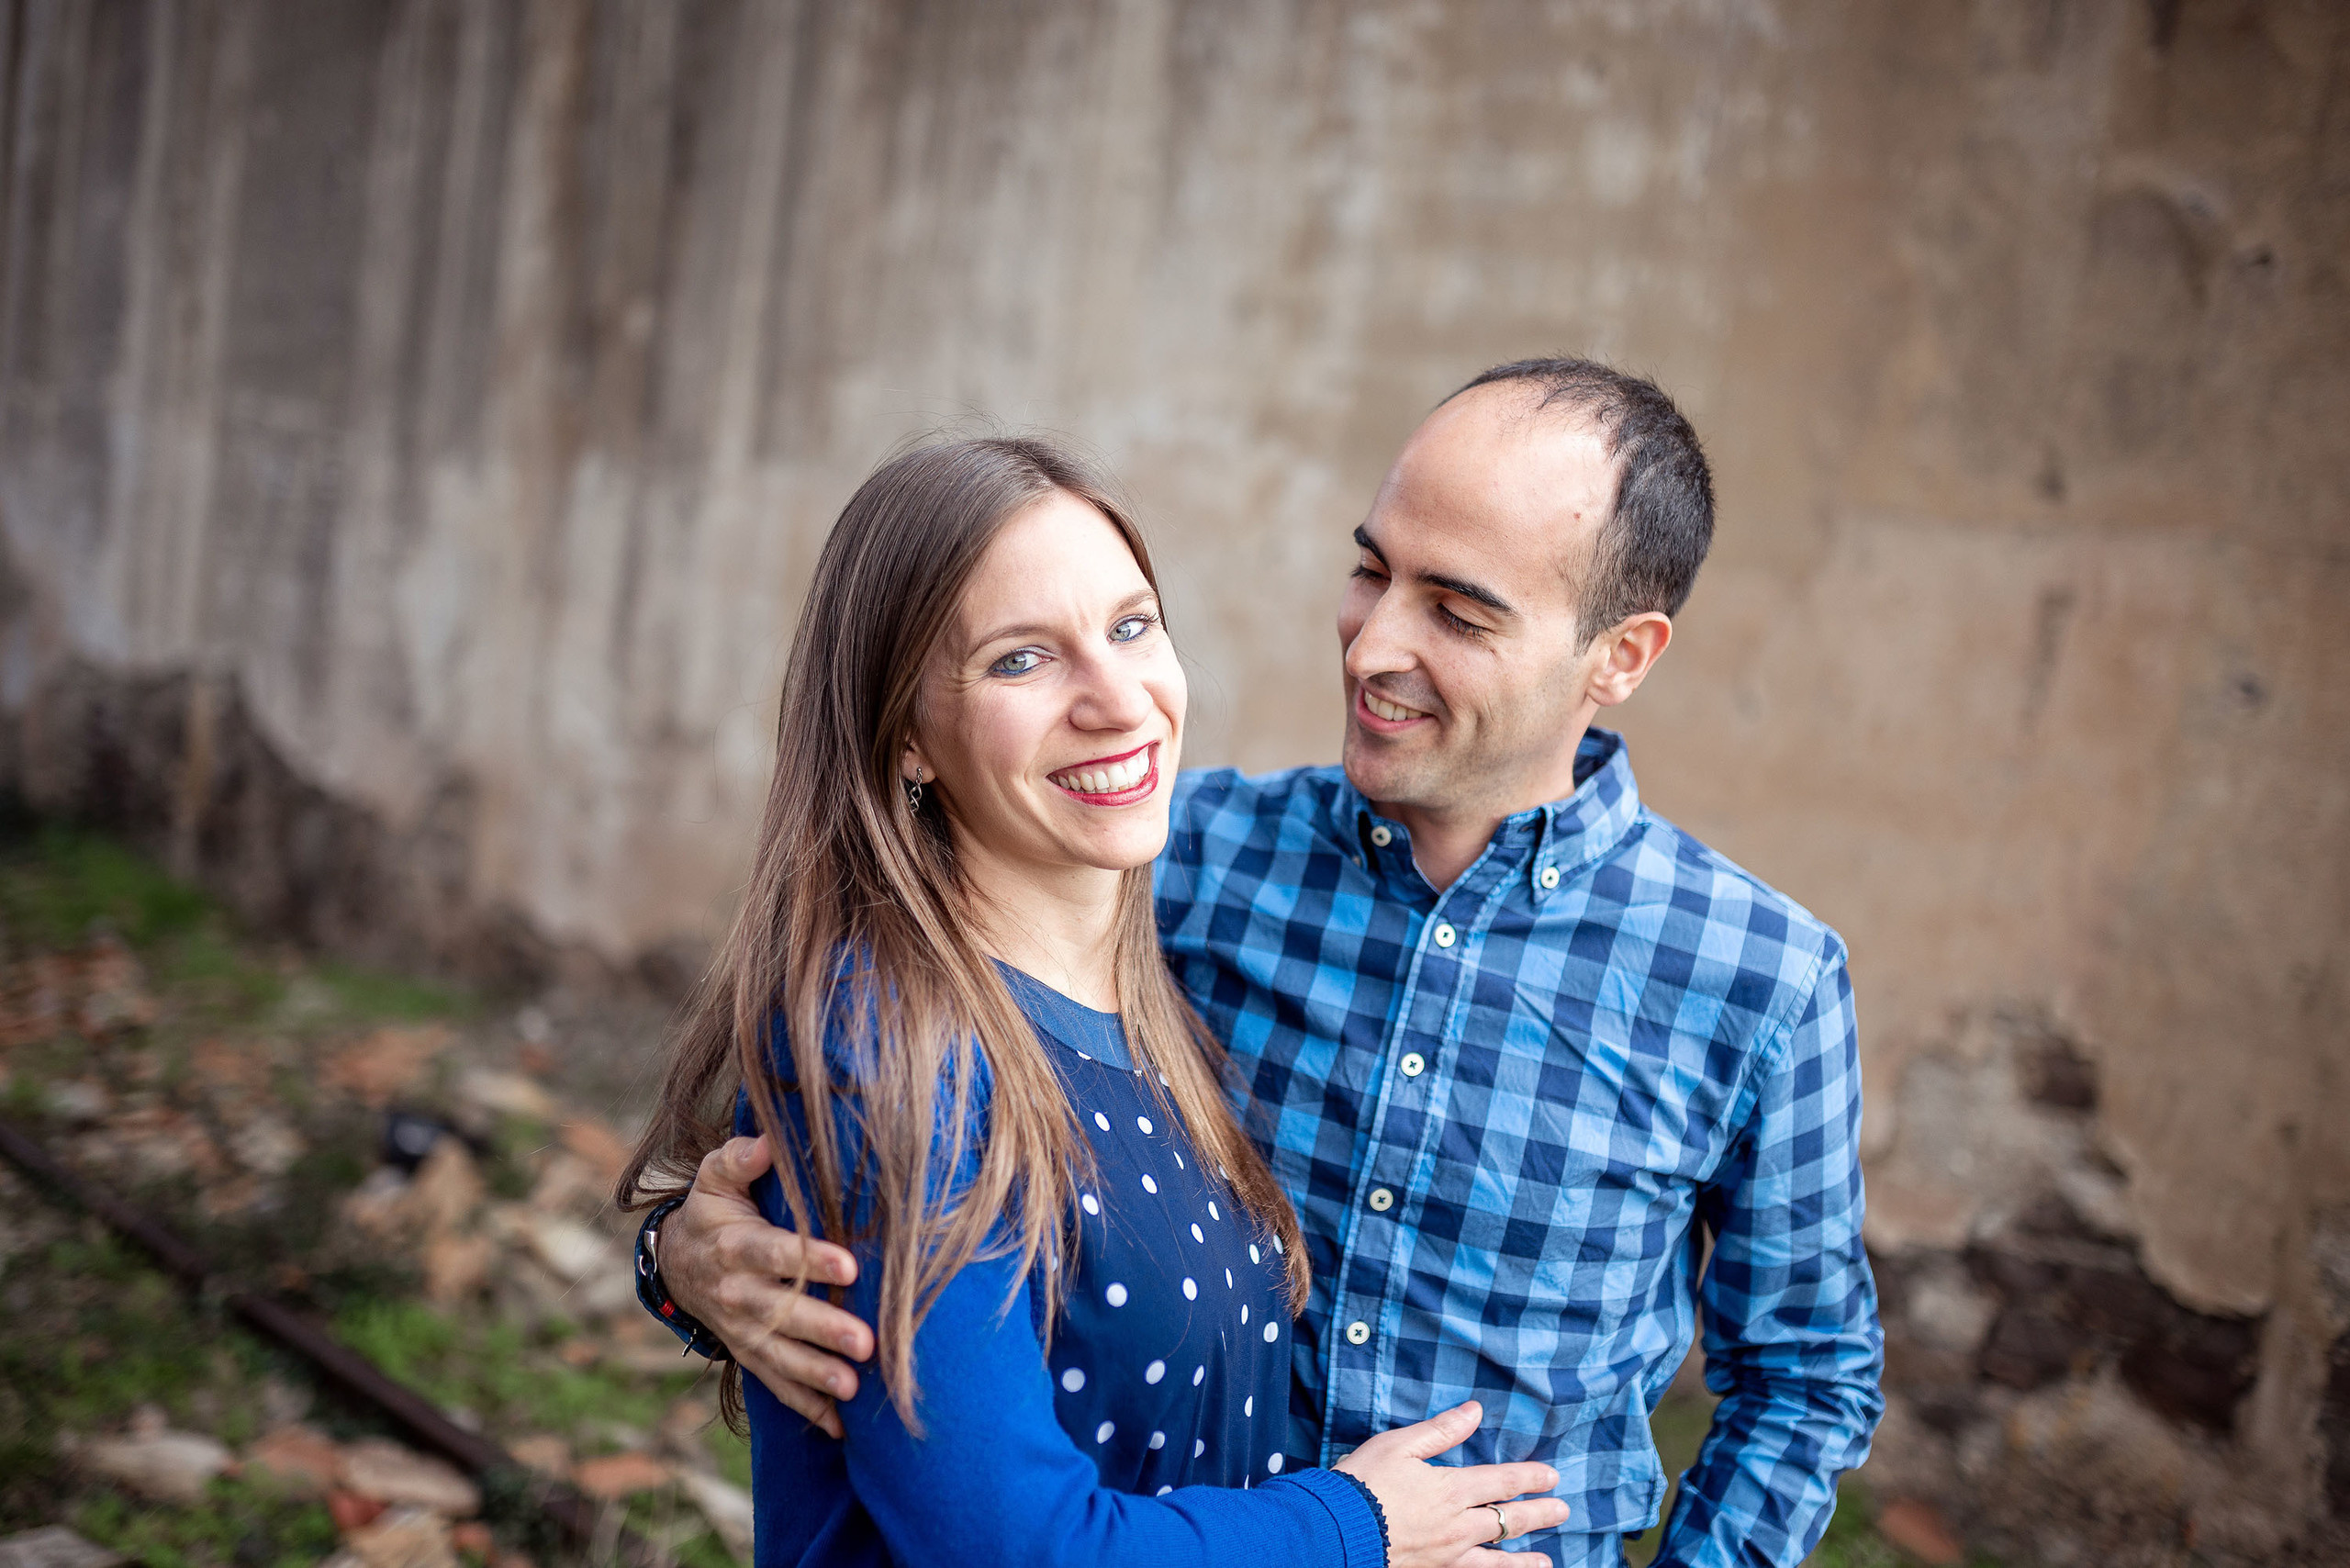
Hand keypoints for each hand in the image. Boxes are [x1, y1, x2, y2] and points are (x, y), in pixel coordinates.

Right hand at [664, 1136, 876, 1437]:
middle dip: (822, 1329)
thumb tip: (768, 1142)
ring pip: (780, 1356)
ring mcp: (742, 1329)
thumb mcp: (716, 1178)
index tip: (848, 1265)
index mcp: (734, 1246)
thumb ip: (739, 1159)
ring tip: (853, 1388)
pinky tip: (840, 1425)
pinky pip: (775, 1383)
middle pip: (782, 1313)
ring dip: (816, 1374)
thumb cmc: (714, 1210)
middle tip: (864, 1341)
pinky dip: (805, 1407)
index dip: (809, 1260)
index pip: (774, 1254)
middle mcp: (737, 1293)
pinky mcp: (747, 1352)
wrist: (677, 1261)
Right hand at [1334, 1401, 1568, 1566]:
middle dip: (1538, 1515)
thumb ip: (1440, 1430)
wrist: (1336, 1532)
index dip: (1529, 1478)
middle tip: (1562, 1511)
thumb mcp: (1399, 1445)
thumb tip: (1474, 1411)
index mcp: (1451, 1489)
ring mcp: (1447, 1556)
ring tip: (1547, 1562)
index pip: (1502, 1482)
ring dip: (1525, 1560)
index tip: (1552, 1476)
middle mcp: (1457, 1526)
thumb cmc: (1363, 1483)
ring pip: (1497, 1560)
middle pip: (1508, 1521)